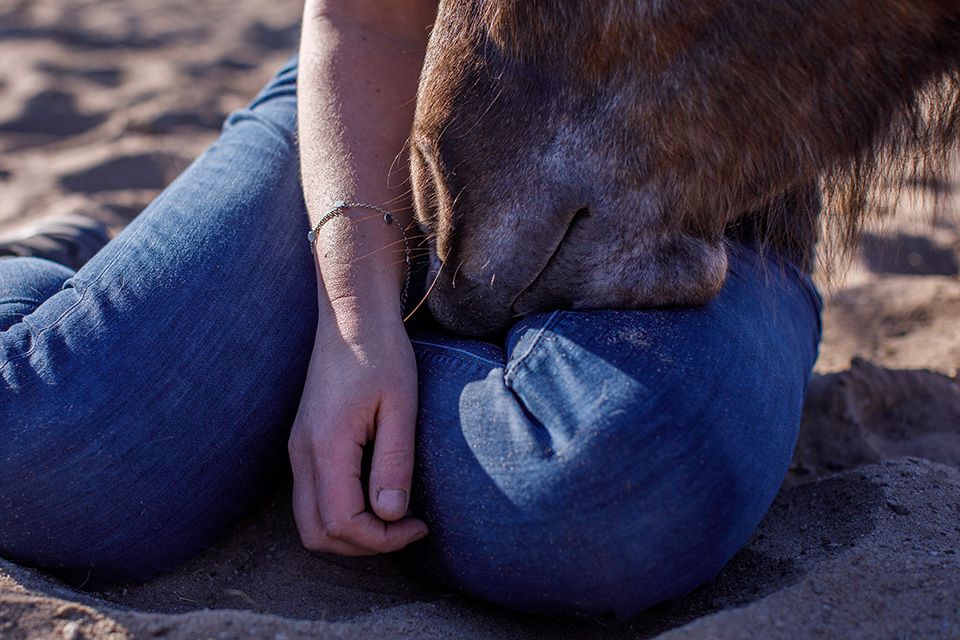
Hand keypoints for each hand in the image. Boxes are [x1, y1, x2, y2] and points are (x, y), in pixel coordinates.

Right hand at [288, 309, 426, 554]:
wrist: (352, 316)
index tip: (418, 525)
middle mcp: (302, 452)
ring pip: (310, 520)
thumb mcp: (401, 406)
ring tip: (395, 516)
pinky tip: (377, 494)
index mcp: (326, 445)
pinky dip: (341, 512)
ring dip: (350, 532)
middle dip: (363, 545)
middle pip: (317, 534)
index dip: (383, 539)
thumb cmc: (382, 354)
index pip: (343, 522)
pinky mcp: (304, 443)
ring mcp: (298, 448)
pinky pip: (312, 497)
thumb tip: (392, 515)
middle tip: (406, 528)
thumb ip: (395, 462)